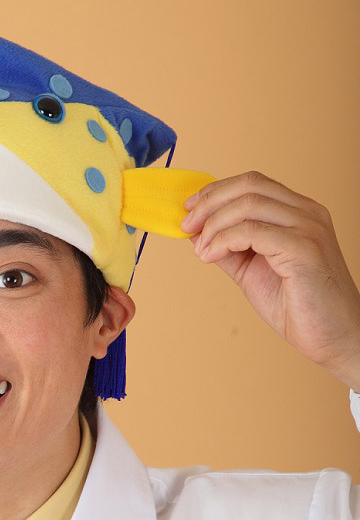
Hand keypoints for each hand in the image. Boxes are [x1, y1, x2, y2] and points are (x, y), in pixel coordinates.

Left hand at [180, 170, 359, 390]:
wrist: (332, 336)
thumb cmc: (296, 305)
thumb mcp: (250, 270)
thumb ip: (226, 248)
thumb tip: (194, 232)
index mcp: (297, 212)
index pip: (252, 183)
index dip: (215, 191)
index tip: (188, 209)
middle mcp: (306, 213)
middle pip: (248, 185)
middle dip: (208, 204)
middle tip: (186, 227)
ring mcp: (308, 228)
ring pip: (248, 205)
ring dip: (213, 226)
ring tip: (201, 251)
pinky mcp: (304, 249)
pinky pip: (253, 231)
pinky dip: (223, 241)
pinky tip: (211, 257)